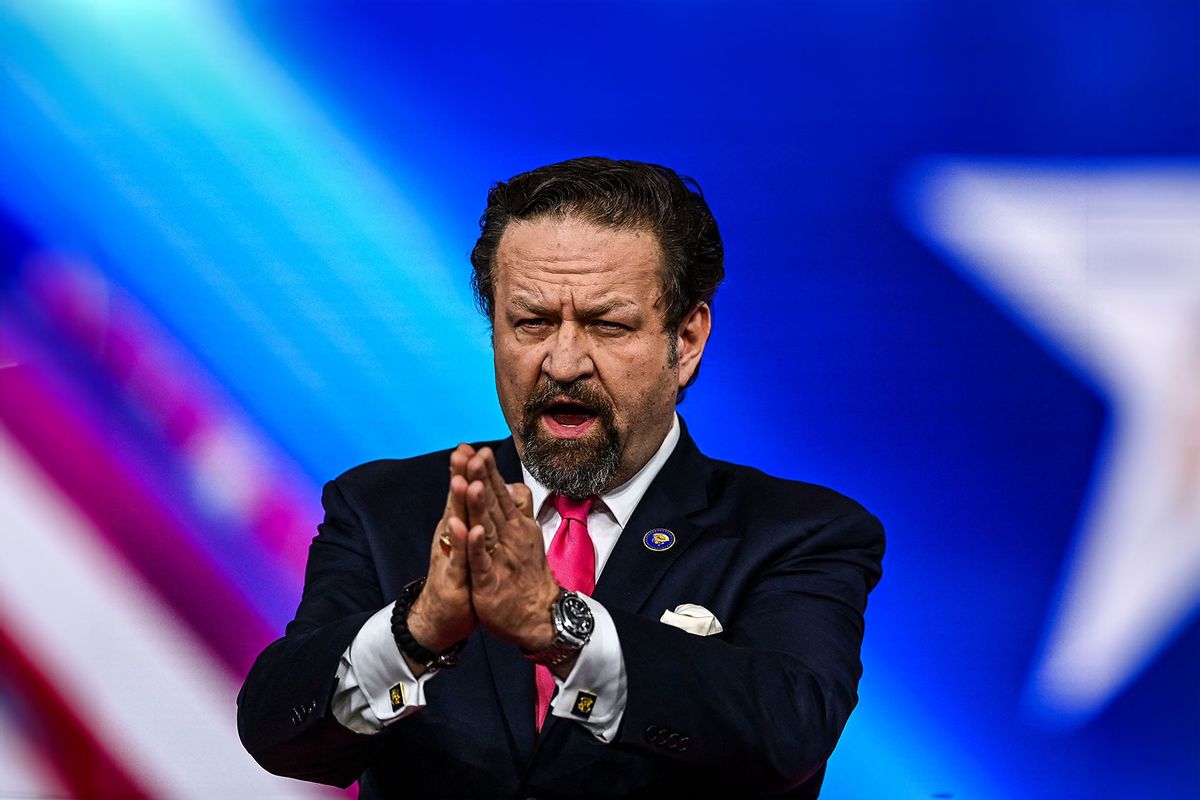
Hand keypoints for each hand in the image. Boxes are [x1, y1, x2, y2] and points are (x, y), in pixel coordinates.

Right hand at [405, 443, 476, 667]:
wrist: (443, 616)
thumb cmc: (460, 577)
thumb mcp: (470, 544)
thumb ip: (474, 518)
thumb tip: (481, 492)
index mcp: (457, 527)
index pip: (464, 494)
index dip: (467, 472)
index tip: (471, 446)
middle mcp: (450, 537)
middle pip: (456, 503)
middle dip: (460, 477)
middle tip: (463, 451)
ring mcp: (450, 556)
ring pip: (454, 526)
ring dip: (459, 504)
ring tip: (464, 481)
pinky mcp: (453, 578)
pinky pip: (458, 558)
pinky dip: (462, 543)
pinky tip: (465, 528)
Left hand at [463, 447, 560, 651]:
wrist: (539, 616)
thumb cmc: (529, 575)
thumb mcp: (527, 536)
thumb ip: (521, 509)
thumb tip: (516, 484)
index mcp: (515, 526)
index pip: (499, 494)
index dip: (488, 472)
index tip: (478, 449)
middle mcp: (509, 538)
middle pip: (493, 504)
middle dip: (483, 480)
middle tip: (474, 455)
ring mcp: (500, 559)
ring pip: (488, 528)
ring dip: (480, 506)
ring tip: (472, 483)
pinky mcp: (489, 582)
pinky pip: (482, 561)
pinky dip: (476, 545)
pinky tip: (471, 529)